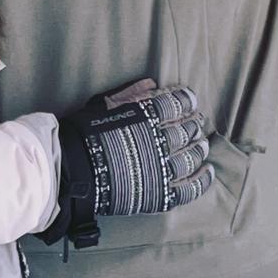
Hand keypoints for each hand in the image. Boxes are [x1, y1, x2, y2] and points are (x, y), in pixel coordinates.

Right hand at [41, 79, 212, 251]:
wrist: (70, 173)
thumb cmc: (83, 134)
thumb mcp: (104, 104)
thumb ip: (131, 93)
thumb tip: (152, 83)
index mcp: (148, 116)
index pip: (178, 103)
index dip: (187, 101)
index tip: (190, 102)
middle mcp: (160, 140)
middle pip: (188, 129)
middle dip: (194, 124)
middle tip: (196, 124)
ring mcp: (162, 168)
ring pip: (192, 156)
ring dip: (199, 148)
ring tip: (201, 145)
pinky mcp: (161, 194)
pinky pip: (190, 187)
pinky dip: (202, 179)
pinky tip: (207, 171)